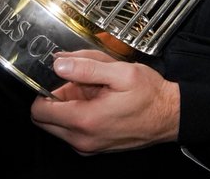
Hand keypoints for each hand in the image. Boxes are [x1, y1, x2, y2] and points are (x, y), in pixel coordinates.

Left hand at [30, 50, 179, 153]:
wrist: (169, 115)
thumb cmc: (150, 95)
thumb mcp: (121, 72)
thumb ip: (87, 67)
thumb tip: (59, 63)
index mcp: (85, 119)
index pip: (40, 110)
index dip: (44, 89)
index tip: (57, 76)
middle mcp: (82, 139)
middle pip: (45, 120)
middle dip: (56, 98)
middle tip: (79, 81)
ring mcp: (88, 145)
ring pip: (60, 124)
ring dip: (69, 105)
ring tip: (95, 89)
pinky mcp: (94, 146)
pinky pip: (74, 129)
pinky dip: (80, 113)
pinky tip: (100, 99)